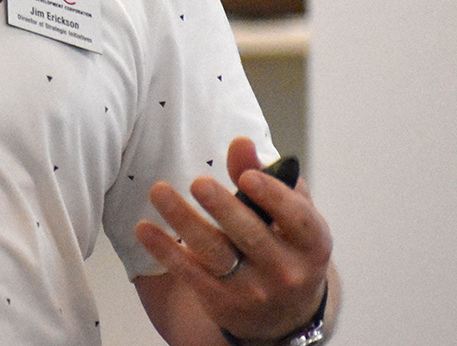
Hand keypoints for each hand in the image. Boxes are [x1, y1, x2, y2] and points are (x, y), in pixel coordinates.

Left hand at [135, 136, 331, 341]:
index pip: (296, 219)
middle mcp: (287, 272)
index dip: (273, 197)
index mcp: (312, 243)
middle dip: (224, 209)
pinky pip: (190, 273)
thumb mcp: (290, 212)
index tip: (248, 176)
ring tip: (159, 192)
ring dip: (185, 223)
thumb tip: (240, 142)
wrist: (285, 313)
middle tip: (198, 182)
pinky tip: (144, 228)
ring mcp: (254, 292)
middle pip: (251, 236)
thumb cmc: (286, 242)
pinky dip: (165, 250)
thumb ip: (265, 175)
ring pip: (216, 255)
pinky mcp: (222, 302)